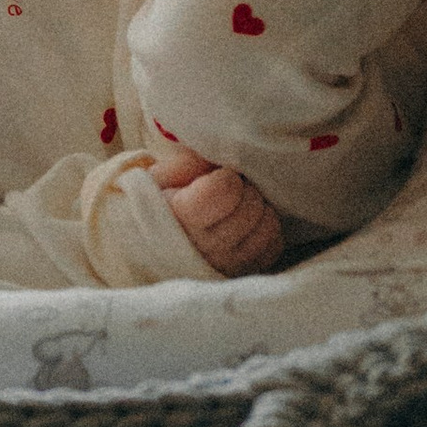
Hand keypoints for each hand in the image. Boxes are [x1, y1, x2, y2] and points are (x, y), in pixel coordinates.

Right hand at [153, 143, 283, 277]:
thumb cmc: (160, 201)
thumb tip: (227, 153)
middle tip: (229, 189)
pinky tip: (246, 224)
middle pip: (252, 204)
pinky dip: (265, 230)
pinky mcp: (244, 273)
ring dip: (258, 209)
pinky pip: (273, 245)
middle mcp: (206, 248)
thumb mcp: (162, 174)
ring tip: (237, 207)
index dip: (226, 176)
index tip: (216, 177)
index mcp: (182, 217)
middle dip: (244, 188)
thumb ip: (192, 160)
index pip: (227, 188)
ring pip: (268, 225)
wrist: (154, 242)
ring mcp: (227, 265)